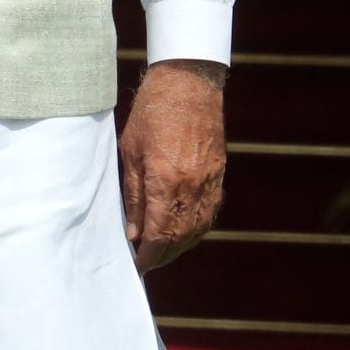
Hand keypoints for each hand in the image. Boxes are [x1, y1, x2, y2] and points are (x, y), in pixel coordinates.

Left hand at [119, 59, 226, 271]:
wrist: (189, 84)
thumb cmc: (152, 113)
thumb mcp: (130, 152)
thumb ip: (132, 195)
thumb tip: (133, 232)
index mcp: (165, 182)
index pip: (158, 235)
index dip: (148, 256)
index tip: (136, 265)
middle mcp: (191, 188)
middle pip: (179, 238)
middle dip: (162, 256)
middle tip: (146, 262)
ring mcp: (209, 183)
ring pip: (197, 230)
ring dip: (179, 247)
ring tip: (162, 253)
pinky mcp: (219, 176)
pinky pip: (209, 214)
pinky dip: (195, 230)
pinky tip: (183, 233)